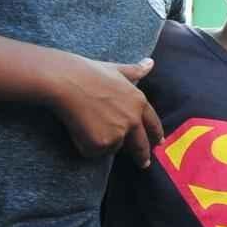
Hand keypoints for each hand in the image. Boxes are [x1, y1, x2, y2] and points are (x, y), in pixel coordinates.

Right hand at [45, 56, 163, 167]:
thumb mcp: (117, 70)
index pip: (153, 124)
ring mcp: (118, 134)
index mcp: (139, 103)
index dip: (156, 134)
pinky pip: (94, 152)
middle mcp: (133, 121)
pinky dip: (87, 146)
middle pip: (141, 145)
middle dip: (143, 156)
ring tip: (88, 124)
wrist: (67, 82)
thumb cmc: (89, 73)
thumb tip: (150, 63)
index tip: (159, 142)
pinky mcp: (101, 145)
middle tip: (144, 164)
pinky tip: (79, 129)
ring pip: (113, 147)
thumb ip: (135, 71)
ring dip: (104, 143)